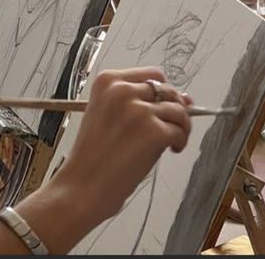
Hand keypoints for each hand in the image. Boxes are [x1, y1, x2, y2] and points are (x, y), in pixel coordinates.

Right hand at [53, 67, 191, 236]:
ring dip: (181, 125)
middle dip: (176, 107)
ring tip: (172, 142)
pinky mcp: (152, 131)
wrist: (80, 189)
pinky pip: (179, 130)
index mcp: (108, 81)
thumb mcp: (108, 117)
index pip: (150, 74)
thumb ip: (140, 103)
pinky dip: (181, 140)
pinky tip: (171, 150)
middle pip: (167, 89)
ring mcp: (139, 110)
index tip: (166, 105)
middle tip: (173, 126)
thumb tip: (184, 99)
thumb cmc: (92, 159)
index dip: (163, 91)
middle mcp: (123, 90)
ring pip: (178, 109)